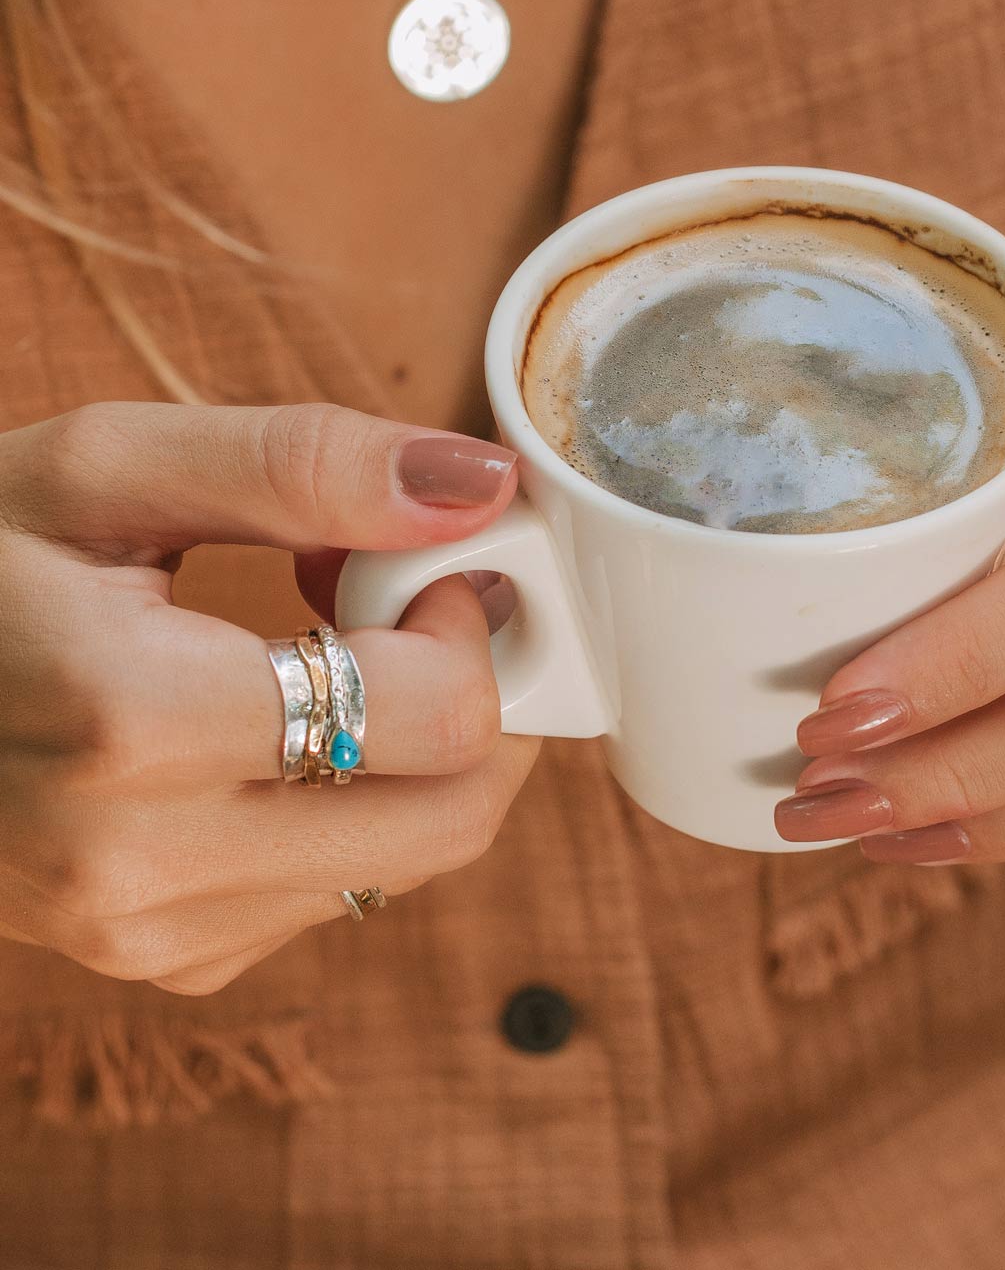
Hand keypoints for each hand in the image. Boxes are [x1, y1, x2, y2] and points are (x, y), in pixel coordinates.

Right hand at [0, 401, 531, 992]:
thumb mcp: (106, 470)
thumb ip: (303, 465)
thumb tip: (478, 484)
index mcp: (131, 723)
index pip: (438, 716)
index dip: (467, 626)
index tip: (420, 566)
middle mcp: (144, 863)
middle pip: (453, 814)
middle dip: (474, 700)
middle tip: (403, 613)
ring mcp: (153, 932)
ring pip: (413, 859)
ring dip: (418, 751)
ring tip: (323, 660)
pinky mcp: (167, 960)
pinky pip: (341, 891)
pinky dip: (356, 805)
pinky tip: (280, 730)